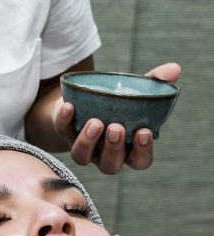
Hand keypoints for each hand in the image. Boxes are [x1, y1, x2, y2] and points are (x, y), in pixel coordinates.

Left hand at [53, 63, 181, 173]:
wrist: (81, 101)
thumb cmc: (116, 104)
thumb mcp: (136, 94)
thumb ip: (154, 84)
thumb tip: (174, 69)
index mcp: (128, 149)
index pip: (140, 161)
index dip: (142, 152)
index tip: (143, 132)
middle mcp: (104, 154)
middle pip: (110, 166)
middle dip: (113, 149)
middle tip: (116, 128)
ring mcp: (83, 147)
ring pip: (82, 157)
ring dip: (88, 142)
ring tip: (96, 122)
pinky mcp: (64, 133)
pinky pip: (62, 130)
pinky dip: (64, 120)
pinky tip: (69, 106)